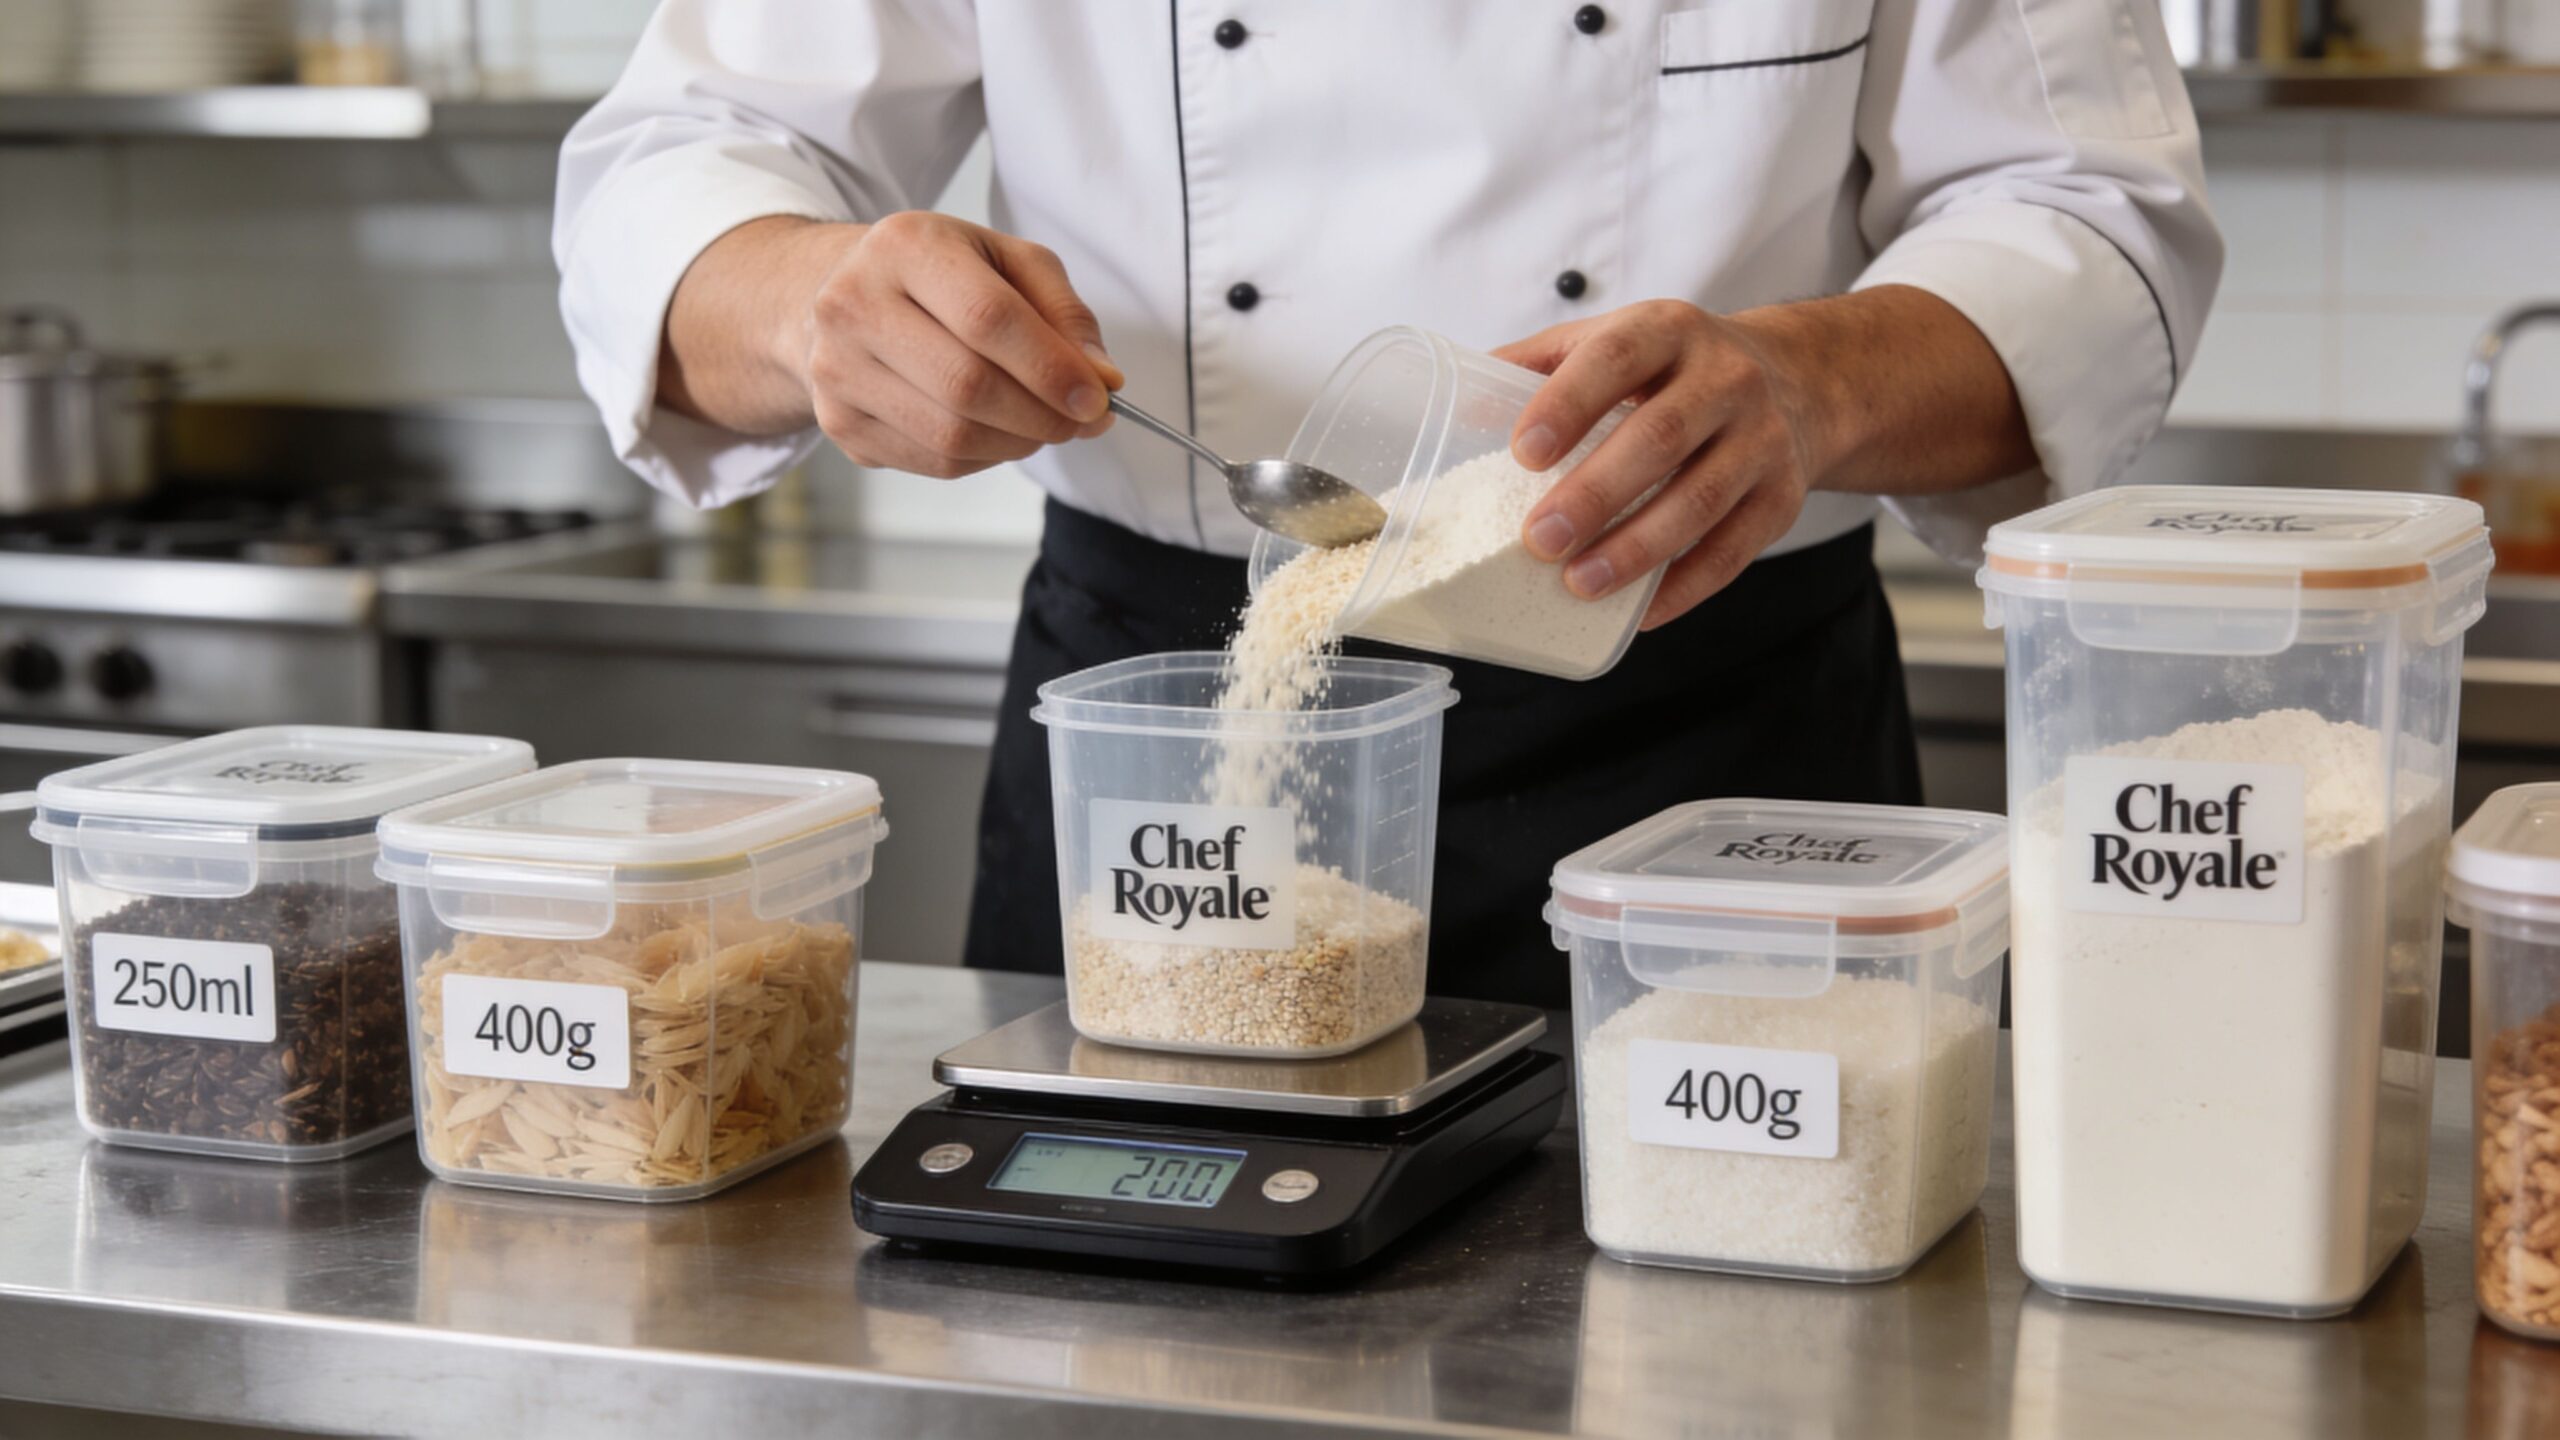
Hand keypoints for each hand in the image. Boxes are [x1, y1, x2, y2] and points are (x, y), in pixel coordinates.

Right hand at [798, 212, 1122, 477]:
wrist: (839, 293)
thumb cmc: (940, 275)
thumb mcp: (1007, 261)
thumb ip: (1063, 312)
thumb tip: (1101, 379)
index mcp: (903, 247)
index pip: (988, 319)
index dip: (1051, 368)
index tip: (1098, 398)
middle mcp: (854, 305)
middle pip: (968, 385)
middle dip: (1042, 416)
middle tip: (1081, 422)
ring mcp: (837, 370)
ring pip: (951, 436)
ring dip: (1017, 443)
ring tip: (1043, 425)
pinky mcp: (839, 423)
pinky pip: (934, 462)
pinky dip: (985, 458)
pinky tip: (998, 433)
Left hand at [1495, 300, 1817, 629]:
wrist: (1796, 381)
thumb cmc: (1676, 369)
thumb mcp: (1618, 340)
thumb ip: (1543, 365)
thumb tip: (1461, 409)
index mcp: (1669, 331)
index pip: (1618, 356)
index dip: (1569, 403)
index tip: (1523, 452)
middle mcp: (1726, 378)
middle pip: (1660, 437)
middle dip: (1595, 493)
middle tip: (1537, 539)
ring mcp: (1762, 439)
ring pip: (1701, 499)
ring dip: (1637, 549)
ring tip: (1579, 583)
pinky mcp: (1782, 497)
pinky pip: (1735, 550)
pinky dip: (1686, 587)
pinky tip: (1640, 612)